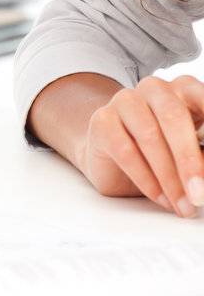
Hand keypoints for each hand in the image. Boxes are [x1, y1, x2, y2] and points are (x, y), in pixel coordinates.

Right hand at [77, 75, 203, 214]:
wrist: (116, 159)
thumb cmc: (166, 154)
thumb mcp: (194, 154)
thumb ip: (202, 157)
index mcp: (185, 90)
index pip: (203, 98)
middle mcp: (154, 89)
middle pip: (173, 116)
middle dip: (188, 160)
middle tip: (199, 194)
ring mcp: (124, 101)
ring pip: (148, 135)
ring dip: (169, 178)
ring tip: (183, 205)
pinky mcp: (101, 120)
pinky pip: (124, 150)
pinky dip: (146, 180)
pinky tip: (161, 197)